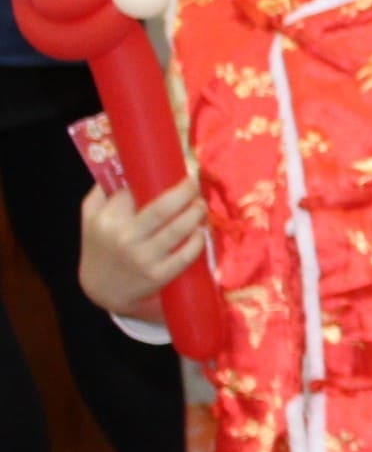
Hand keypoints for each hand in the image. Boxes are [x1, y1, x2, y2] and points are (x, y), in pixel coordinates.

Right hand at [78, 178, 204, 317]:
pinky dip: (198, 241)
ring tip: (200, 205)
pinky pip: (185, 255)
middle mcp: (124, 237)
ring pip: (177, 230)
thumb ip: (104, 190)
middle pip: (161, 208)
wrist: (100, 288)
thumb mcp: (90, 215)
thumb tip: (127, 162)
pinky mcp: (158, 276)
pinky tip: (201, 231)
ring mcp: (142, 258)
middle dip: (184, 192)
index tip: (176, 170)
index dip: (157, 178)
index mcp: (106, 219)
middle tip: (194, 184)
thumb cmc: (100, 244)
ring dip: (195, 213)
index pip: (134, 191)